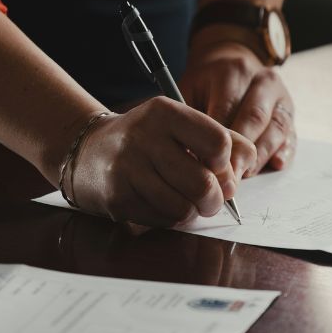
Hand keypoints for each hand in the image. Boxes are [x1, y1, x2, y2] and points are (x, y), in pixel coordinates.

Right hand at [68, 98, 255, 226]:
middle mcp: (144, 137)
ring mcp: (127, 169)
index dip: (226, 164)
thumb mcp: (180, 125)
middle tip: (210, 199)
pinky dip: (170, 218)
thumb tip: (243, 171)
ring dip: (192, 212)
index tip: (217, 168)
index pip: (218, 143)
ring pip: (183, 208)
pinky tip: (161, 203)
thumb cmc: (146, 140)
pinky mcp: (117, 197)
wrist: (88, 150)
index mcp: (165, 112)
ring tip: (185, 201)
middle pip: (204, 184)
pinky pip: (162, 220)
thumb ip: (221, 139)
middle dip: (215, 199)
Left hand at [181, 37, 295, 175]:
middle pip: (254, 119)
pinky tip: (275, 165)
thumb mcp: (189, 90)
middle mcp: (262, 81)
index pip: (227, 109)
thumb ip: (189, 118)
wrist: (230, 62)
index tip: (206, 165)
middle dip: (240, 152)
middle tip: (226, 178)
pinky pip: (291, 134)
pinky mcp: (290, 112)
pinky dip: (284, 151)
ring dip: (260, 156)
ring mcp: (281, 96)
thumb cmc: (204, 84)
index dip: (217, 141)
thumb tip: (188, 154)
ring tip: (244, 176)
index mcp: (233, 72)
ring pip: (276, 128)